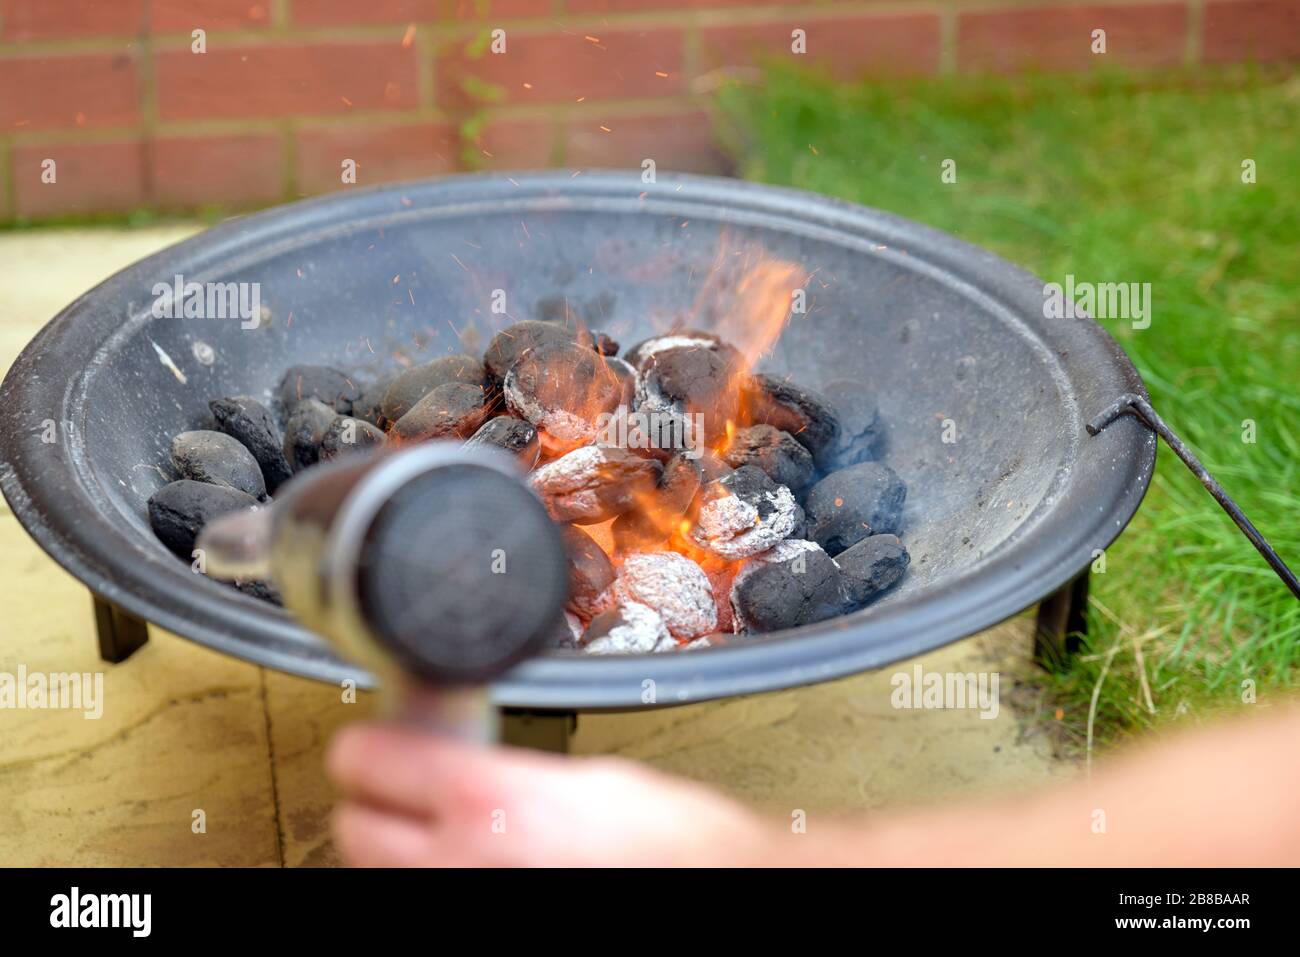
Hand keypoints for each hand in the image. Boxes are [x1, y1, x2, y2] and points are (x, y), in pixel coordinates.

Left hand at [328, 723, 774, 866]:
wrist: (707, 884)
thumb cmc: (670, 844)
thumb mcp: (582, 775)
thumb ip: (505, 769)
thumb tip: (463, 760)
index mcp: (487, 801)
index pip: (369, 761)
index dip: (365, 747)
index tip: (368, 744)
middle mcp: (461, 864)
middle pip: (355, 829)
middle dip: (372, 803)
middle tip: (395, 786)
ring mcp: (464, 904)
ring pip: (381, 877)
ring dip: (397, 851)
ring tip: (438, 832)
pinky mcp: (476, 933)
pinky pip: (424, 902)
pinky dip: (433, 880)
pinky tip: (466, 865)